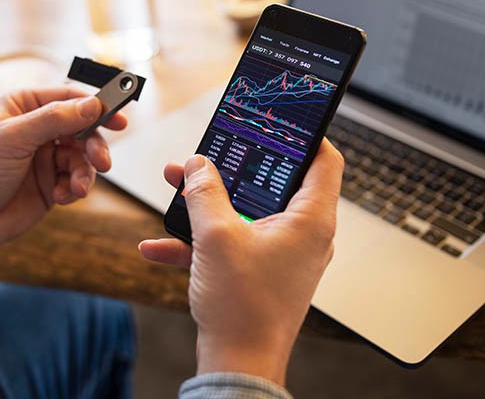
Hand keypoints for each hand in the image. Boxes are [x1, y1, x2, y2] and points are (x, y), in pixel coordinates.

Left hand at [0, 87, 126, 257]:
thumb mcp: (12, 139)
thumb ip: (54, 120)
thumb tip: (92, 105)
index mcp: (23, 106)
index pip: (69, 98)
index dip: (97, 106)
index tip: (118, 119)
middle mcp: (36, 129)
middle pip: (83, 128)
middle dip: (95, 145)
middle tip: (103, 161)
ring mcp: (43, 158)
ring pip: (82, 158)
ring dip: (85, 173)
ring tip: (76, 189)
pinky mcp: (48, 185)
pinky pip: (75, 181)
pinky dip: (74, 189)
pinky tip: (61, 198)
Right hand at [139, 140, 343, 385]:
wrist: (237, 365)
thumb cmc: (243, 310)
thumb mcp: (216, 238)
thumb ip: (204, 192)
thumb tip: (197, 165)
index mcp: (310, 221)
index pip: (324, 160)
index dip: (306, 134)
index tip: (281, 119)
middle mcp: (303, 234)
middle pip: (275, 181)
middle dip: (234, 166)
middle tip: (213, 150)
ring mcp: (282, 253)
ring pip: (247, 210)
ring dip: (209, 200)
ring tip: (176, 187)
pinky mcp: (261, 269)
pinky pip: (232, 242)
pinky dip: (201, 240)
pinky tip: (160, 245)